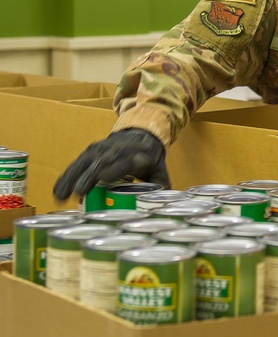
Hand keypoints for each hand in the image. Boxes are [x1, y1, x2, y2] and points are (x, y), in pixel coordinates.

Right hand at [52, 128, 169, 200]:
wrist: (141, 133)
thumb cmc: (149, 157)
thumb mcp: (159, 169)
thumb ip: (161, 186)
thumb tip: (162, 204)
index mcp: (137, 155)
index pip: (125, 161)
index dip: (114, 169)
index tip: (102, 179)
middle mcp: (118, 150)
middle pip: (101, 162)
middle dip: (88, 176)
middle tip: (77, 193)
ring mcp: (102, 149)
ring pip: (85, 162)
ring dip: (71, 178)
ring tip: (61, 196)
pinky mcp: (91, 150)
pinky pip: (76, 163)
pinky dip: (66, 176)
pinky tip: (57, 191)